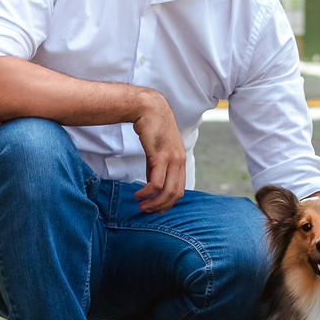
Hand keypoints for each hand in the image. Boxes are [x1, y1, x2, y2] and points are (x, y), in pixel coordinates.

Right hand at [132, 90, 186, 212]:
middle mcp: (180, 161)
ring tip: (142, 206)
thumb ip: (156, 168)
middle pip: (175, 194)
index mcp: (181, 161)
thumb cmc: (151, 128)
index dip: (168, 203)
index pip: (180, 190)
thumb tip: (152, 187)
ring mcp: (173, 159)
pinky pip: (156, 182)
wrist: (148, 108)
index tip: (156, 209)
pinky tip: (139, 194)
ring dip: (154, 203)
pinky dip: (147, 192)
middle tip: (147, 211)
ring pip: (167, 191)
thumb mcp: (156, 151)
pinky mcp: (161, 156)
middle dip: (161, 206)